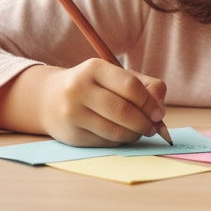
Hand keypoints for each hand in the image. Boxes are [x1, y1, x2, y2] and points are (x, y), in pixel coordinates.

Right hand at [34, 60, 167, 145]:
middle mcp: (79, 89)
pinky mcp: (71, 135)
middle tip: (154, 128)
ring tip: (140, 131)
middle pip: (123, 111)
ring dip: (134, 134)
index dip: (149, 102)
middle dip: (144, 122)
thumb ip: (145, 86)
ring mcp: (72, 113)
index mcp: (94, 68)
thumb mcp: (116, 76)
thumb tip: (160, 108)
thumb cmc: (93, 86)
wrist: (50, 99)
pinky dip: (120, 141)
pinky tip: (122, 135)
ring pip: (114, 130)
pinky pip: (105, 142)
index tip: (159, 113)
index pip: (130, 86)